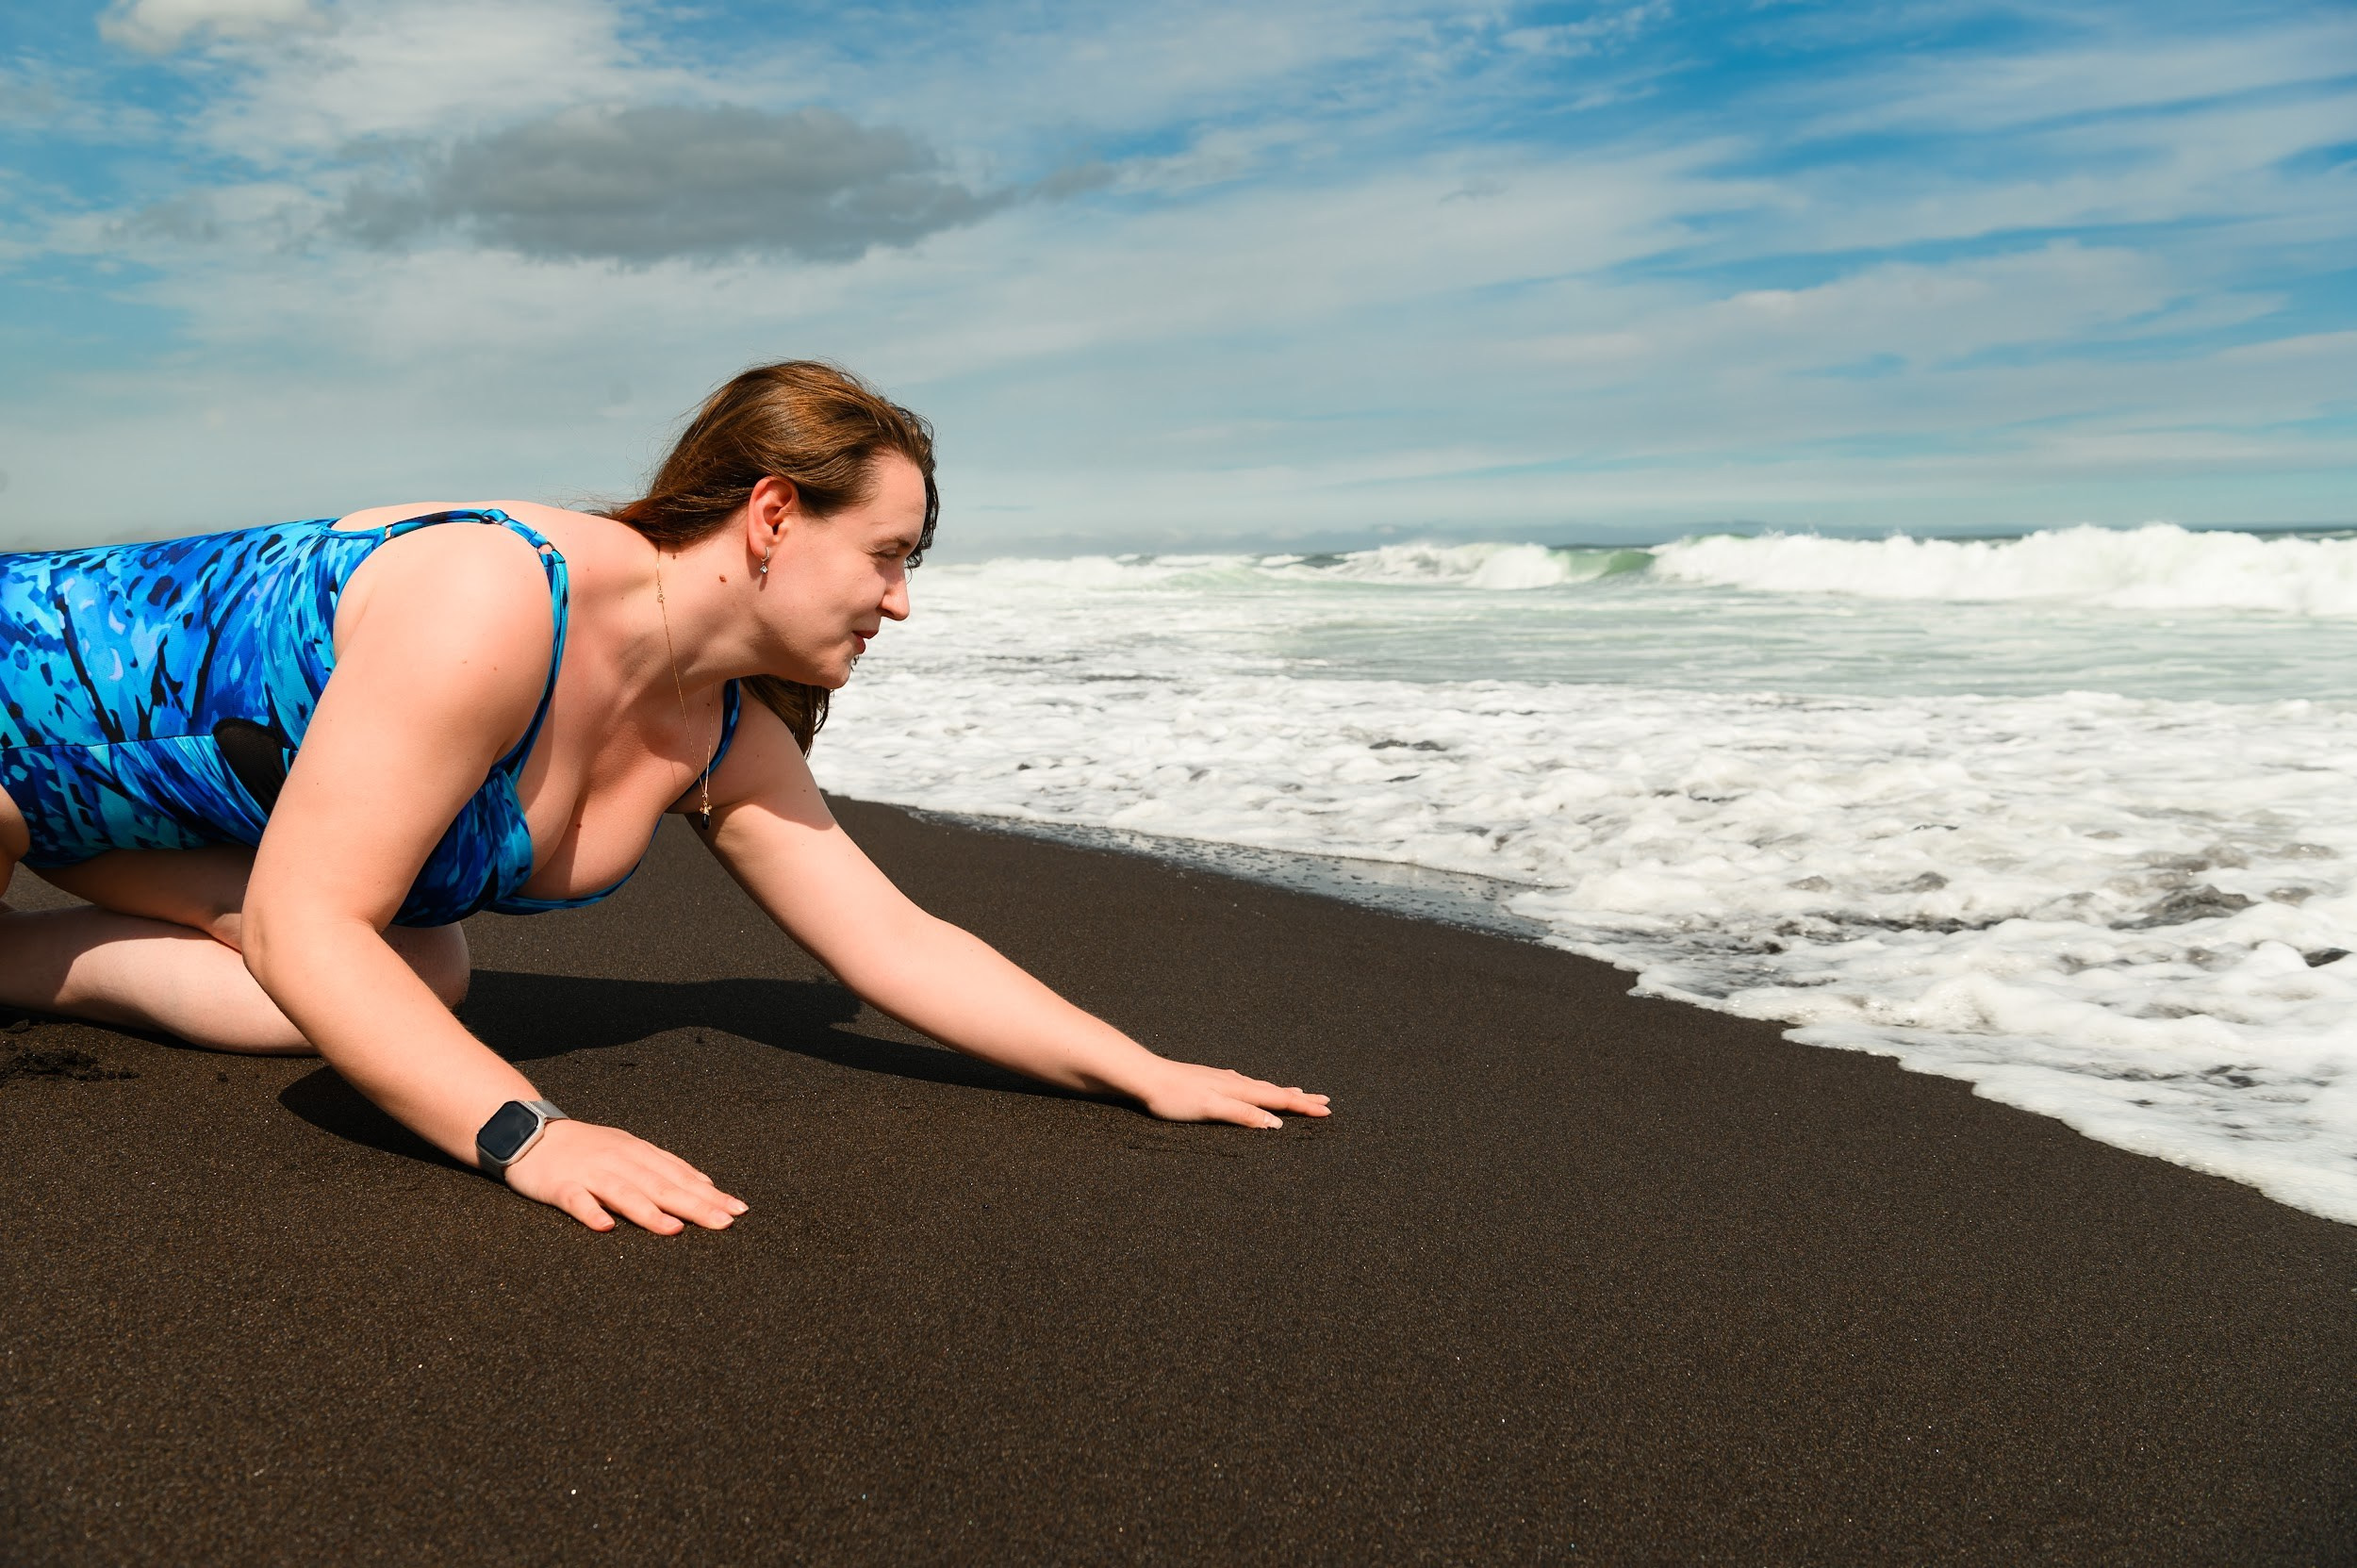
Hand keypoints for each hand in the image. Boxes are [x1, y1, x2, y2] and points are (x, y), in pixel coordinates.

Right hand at [500, 1119, 748, 1233]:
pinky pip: (577, 1200)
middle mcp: (619, 1161)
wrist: (531, 1133)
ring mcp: (590, 1173)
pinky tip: (605, 1226)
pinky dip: (591, 1213)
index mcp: (638, 1153)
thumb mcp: (629, 1150)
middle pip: (661, 1185)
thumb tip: (704, 1183)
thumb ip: (662, 1167)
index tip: (737, 1209)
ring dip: (649, 1212)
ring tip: (674, 1228)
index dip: (709, 1193)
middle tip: (723, 1222)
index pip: (680, 1175)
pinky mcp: (560, 1185)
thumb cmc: (587, 1148)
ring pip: (624, 1193)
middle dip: (694, 1204)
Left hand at [1133, 1061, 1331, 1128]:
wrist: (1146, 1077)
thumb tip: (1275, 1124)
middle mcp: (1235, 1082)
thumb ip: (1243, 1115)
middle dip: (1300, 1098)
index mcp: (1239, 1090)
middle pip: (1274, 1091)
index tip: (1327, 1110)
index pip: (1278, 1100)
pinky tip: (1250, 1086)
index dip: (1303, 1107)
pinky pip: (1244, 1085)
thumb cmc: (1176, 1096)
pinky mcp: (1210, 1081)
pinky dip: (1258, 1089)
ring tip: (1296, 1094)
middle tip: (1323, 1100)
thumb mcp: (1212, 1109)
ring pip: (1260, 1087)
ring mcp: (1222, 1080)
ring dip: (1281, 1092)